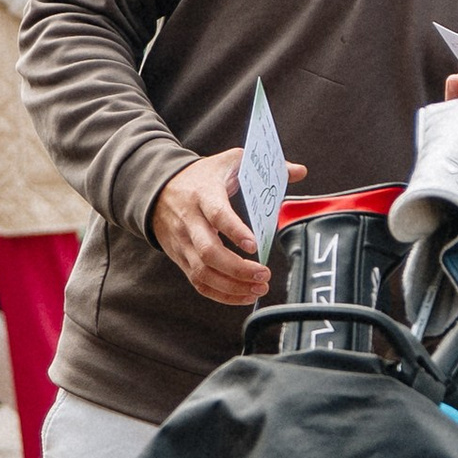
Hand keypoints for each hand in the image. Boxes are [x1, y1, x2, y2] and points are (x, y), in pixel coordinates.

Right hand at [151, 149, 291, 305]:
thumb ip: (264, 167)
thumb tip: (300, 172)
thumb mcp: (229, 161)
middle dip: (237, 269)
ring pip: (203, 272)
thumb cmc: (201, 176)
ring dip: (232, 287)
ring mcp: (183, 243)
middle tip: (264, 274)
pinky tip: (244, 296)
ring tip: (259, 288)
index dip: (235, 231)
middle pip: (208, 251)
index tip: (254, 245)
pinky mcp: (181, 258)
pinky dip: (222, 295)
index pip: (217, 215)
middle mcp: (189, 222)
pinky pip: (199, 283)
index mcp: (203, 194)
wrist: (157, 189)